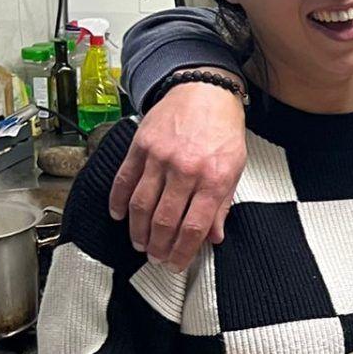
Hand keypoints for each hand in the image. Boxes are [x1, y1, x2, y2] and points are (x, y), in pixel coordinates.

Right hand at [109, 77, 247, 268]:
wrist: (204, 89)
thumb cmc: (222, 129)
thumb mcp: (234, 167)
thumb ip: (223, 204)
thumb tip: (214, 237)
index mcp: (213, 178)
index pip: (195, 227)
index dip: (183, 252)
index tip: (176, 264)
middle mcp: (185, 170)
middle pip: (165, 221)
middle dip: (159, 247)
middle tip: (156, 258)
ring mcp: (160, 157)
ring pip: (141, 205)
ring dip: (138, 231)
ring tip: (140, 244)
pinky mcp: (140, 146)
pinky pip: (124, 180)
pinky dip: (117, 202)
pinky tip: (118, 217)